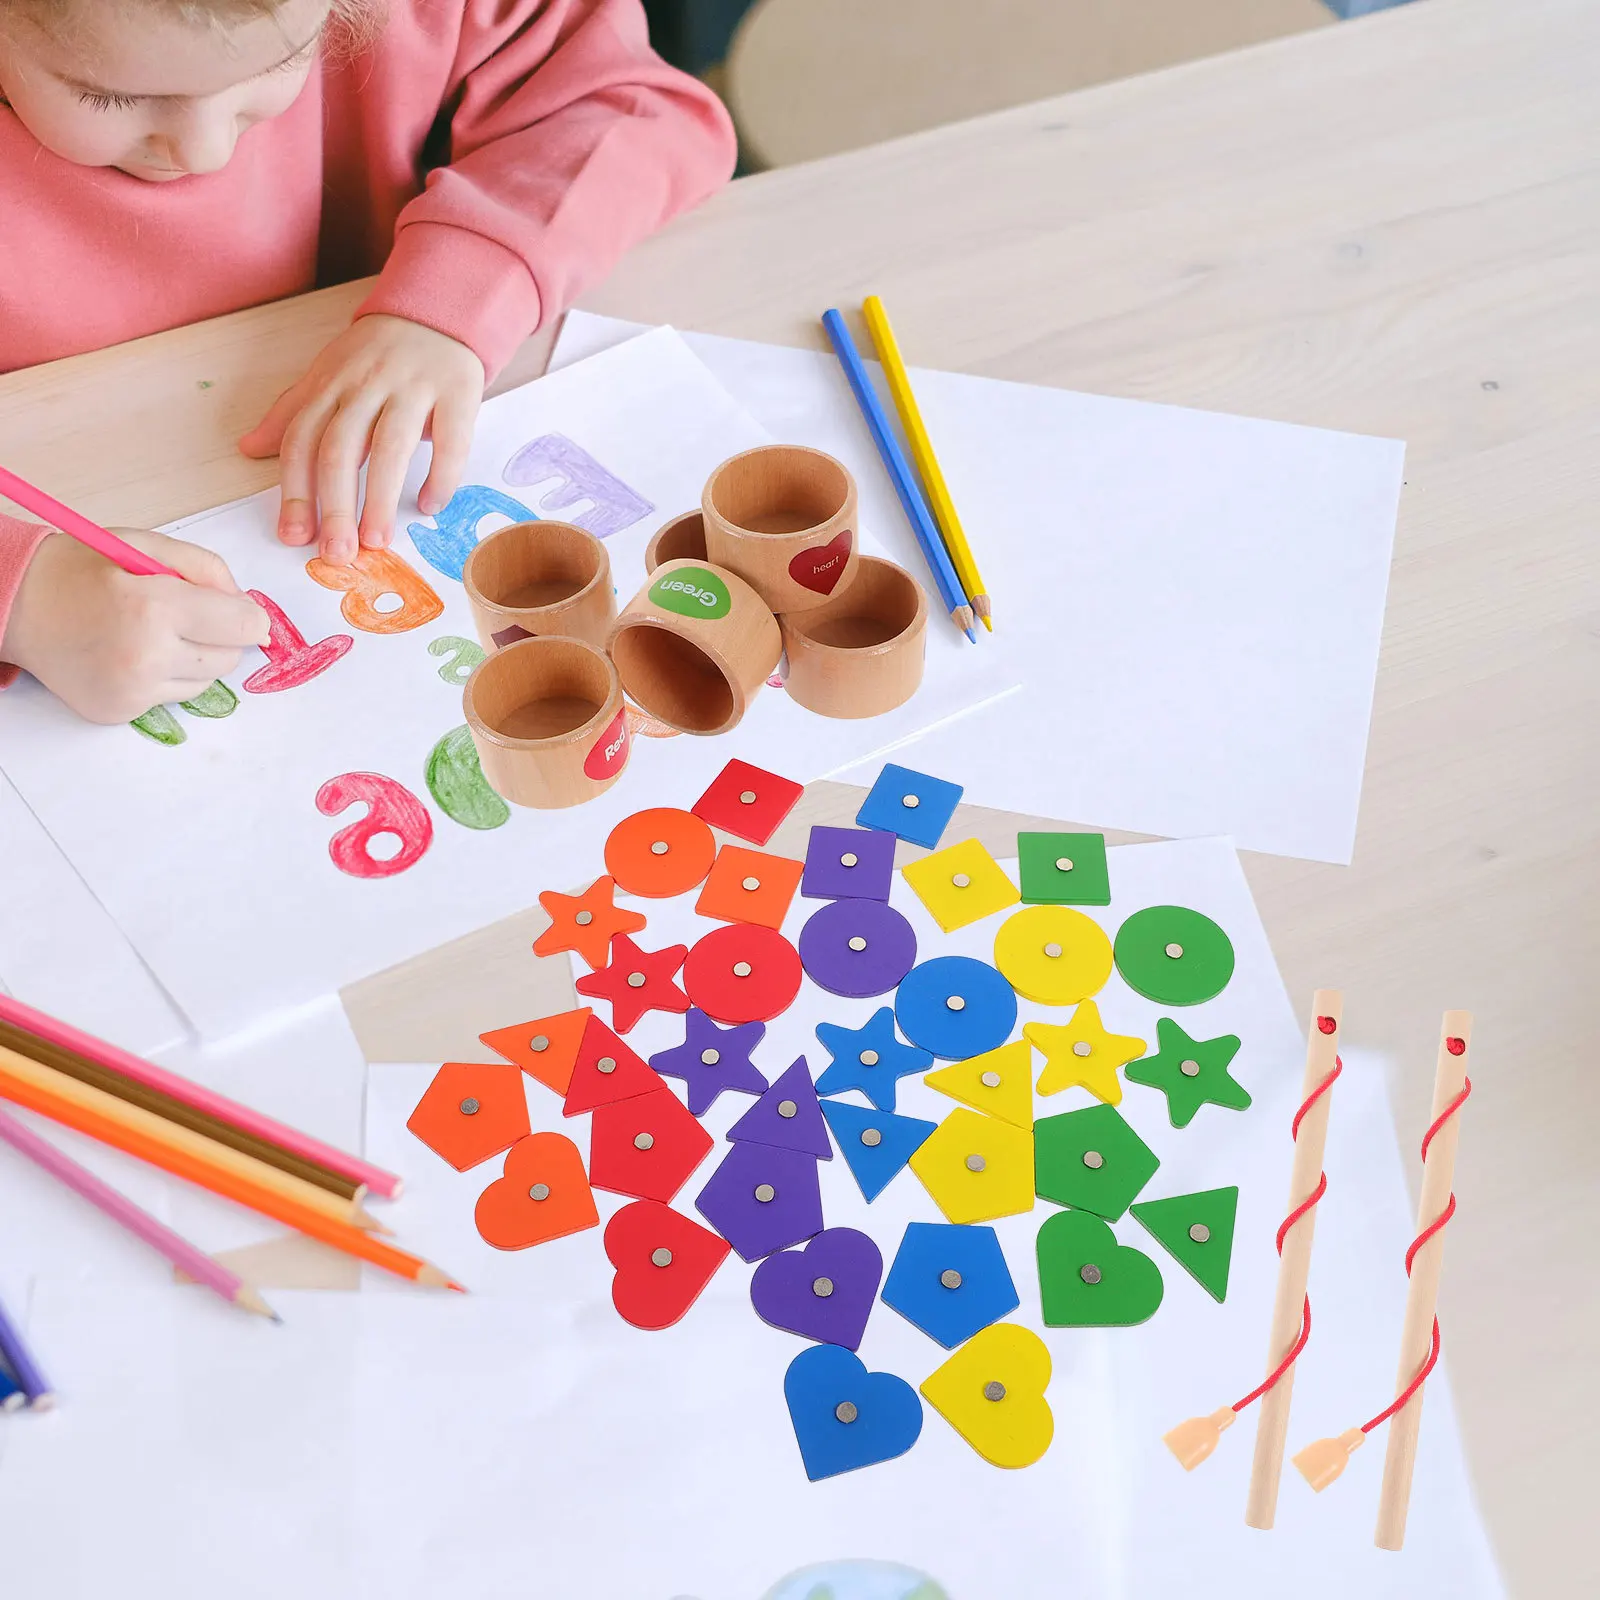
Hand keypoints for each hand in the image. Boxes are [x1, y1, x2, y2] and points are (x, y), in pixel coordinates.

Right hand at [0, 531, 269, 724]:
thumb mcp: (147, 546)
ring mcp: (131, 691)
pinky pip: (172, 698)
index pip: (245, 626)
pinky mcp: (119, 712)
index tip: (236, 610)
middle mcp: (146, 656)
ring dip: (194, 659)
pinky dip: (165, 677)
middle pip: (230, 658)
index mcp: (156, 607)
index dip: (247, 615)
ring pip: (205, 682)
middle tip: (183, 616)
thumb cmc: (83, 570)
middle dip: (219, 636)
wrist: (18, 605)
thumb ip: (208, 570)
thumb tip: (252, 612)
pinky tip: (132, 654)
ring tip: (153, 634)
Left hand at [239, 314, 484, 566]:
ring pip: (391, 447)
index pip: (303, 439)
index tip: (294, 536)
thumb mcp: (327, 376)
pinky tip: (430, 506)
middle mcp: (367, 384)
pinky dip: (441, 477)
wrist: (437, 313)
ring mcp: (414, 387)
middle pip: (341, 448)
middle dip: (335, 505)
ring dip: (381, 499)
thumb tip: (247, 449)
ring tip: (377, 542)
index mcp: (331, 383)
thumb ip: (291, 413)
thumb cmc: (377, 355)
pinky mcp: (457, 392)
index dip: (295, 490)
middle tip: (337, 554)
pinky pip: (451, 441)